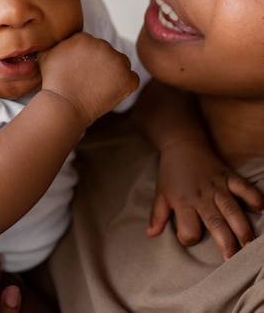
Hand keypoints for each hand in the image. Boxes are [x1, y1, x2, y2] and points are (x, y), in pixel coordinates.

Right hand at [39, 32, 139, 125]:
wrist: (64, 104)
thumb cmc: (53, 83)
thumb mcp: (46, 55)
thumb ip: (53, 43)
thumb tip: (53, 38)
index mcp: (85, 38)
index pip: (92, 46)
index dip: (87, 59)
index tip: (82, 71)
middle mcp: (103, 45)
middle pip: (107, 53)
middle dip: (101, 65)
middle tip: (90, 81)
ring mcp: (117, 61)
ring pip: (121, 64)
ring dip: (114, 73)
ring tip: (100, 88)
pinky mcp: (127, 78)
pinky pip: (133, 79)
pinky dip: (126, 86)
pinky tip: (112, 93)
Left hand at [148, 137, 263, 259]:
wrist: (182, 143)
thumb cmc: (170, 172)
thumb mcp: (160, 193)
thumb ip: (157, 215)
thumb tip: (150, 235)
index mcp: (183, 201)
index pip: (188, 229)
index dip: (188, 238)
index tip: (189, 238)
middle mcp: (201, 195)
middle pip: (215, 222)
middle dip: (225, 242)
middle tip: (234, 260)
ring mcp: (217, 185)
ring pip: (232, 208)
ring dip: (242, 227)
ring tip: (250, 245)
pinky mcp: (228, 175)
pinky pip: (244, 187)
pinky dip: (254, 197)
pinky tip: (262, 210)